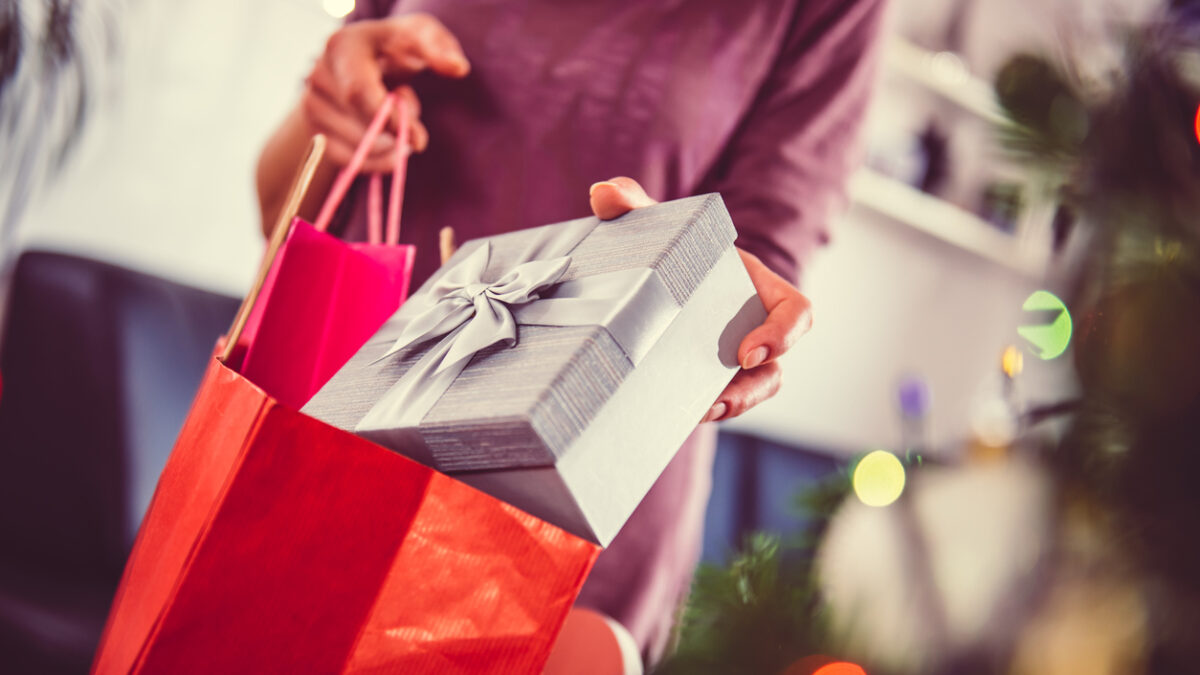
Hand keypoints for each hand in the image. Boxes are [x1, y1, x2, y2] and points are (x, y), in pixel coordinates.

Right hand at [302, 13, 470, 170]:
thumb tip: (458, 68)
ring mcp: (311, 106)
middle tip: (415, 130)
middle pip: (360, 125)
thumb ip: (440, 48)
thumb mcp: (421, 36)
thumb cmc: (398, 48)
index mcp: (342, 47)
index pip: (359, 93)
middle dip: (395, 135)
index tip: (418, 138)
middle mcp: (317, 76)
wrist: (368, 65)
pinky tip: (390, 150)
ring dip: (389, 149)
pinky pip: (347, 163)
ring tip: (398, 127)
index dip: (390, 120)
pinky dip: (376, 164)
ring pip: (355, 148)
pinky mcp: (315, 133)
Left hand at [589, 177, 812, 422]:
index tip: (748, 350)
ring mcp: (729, 356)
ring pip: (750, 390)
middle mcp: (751, 326)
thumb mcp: (656, 224)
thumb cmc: (668, 245)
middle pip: (775, 366)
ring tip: (701, 412)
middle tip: (720, 397)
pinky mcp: (703, 376)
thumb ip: (633, 204)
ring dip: (732, 405)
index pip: (796, 313)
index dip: (784, 334)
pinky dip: (704, 409)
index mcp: (754, 287)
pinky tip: (680, 415)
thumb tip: (603, 194)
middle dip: (753, 387)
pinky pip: (716, 400)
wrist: (646, 275)